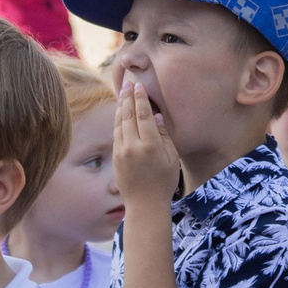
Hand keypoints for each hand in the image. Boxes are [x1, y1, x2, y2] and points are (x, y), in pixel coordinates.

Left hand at [111, 80, 181, 210]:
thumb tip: (156, 116)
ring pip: (119, 123)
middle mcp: (133, 147)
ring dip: (120, 106)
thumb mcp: (172, 159)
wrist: (145, 205)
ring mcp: (121, 152)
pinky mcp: (115, 158)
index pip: (143, 115)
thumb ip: (163, 136)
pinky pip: (116, 133)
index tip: (139, 86)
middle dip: (128, 97)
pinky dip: (117, 120)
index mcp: (150, 146)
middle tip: (128, 83)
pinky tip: (120, 113)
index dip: (140, 98)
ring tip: (123, 93)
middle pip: (128, 115)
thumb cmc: (164, 182)